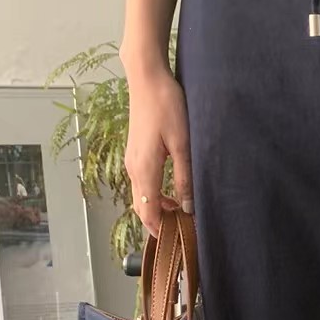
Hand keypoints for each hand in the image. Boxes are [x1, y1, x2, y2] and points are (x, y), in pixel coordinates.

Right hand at [122, 54, 192, 237]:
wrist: (147, 78)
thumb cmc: (166, 105)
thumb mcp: (183, 144)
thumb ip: (185, 177)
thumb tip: (188, 206)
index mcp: (144, 170)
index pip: (148, 212)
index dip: (161, 230)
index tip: (178, 241)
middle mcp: (133, 168)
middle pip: (141, 208)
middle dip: (158, 223)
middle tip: (181, 232)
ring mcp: (132, 160)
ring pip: (141, 196)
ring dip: (157, 208)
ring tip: (181, 214)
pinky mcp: (135, 152)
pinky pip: (142, 183)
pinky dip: (154, 194)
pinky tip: (172, 192)